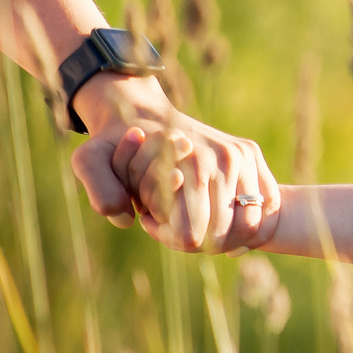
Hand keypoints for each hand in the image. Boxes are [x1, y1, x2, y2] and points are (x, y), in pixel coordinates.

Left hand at [69, 74, 281, 250]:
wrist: (139, 112)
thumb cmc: (115, 145)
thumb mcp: (89, 161)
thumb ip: (101, 191)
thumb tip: (129, 218)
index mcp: (191, 165)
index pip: (192, 236)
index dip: (171, 239)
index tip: (152, 222)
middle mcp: (224, 159)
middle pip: (221, 236)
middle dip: (196, 240)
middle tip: (171, 225)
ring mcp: (242, 156)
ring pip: (249, 227)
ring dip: (224, 237)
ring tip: (195, 223)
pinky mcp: (251, 155)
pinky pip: (262, 208)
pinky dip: (247, 225)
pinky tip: (223, 221)